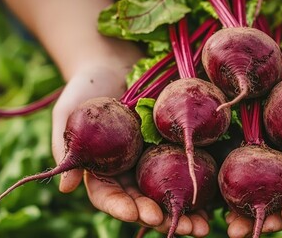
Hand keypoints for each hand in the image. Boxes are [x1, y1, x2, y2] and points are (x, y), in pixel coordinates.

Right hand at [51, 66, 210, 236]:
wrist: (114, 60)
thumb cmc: (86, 87)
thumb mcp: (68, 112)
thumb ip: (65, 147)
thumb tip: (65, 187)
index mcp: (102, 171)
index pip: (110, 197)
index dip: (122, 207)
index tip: (137, 214)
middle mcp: (130, 172)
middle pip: (144, 203)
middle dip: (161, 218)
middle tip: (178, 227)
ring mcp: (154, 160)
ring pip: (169, 193)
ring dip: (186, 213)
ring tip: (202, 227)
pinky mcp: (175, 146)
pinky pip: (189, 168)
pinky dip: (201, 186)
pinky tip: (216, 202)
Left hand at [225, 60, 281, 235]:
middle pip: (281, 212)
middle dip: (266, 223)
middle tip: (245, 231)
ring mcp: (270, 168)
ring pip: (258, 200)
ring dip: (241, 216)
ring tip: (229, 225)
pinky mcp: (248, 151)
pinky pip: (237, 173)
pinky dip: (227, 188)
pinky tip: (214, 196)